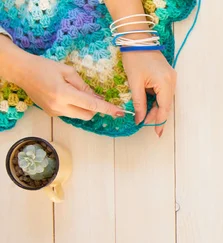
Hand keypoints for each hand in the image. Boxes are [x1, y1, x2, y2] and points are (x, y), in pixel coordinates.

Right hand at [3, 46, 124, 119]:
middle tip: (94, 96)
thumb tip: (98, 98)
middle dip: (95, 108)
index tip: (120, 112)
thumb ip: (84, 86)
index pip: (92, 105)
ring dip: (84, 108)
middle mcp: (59, 106)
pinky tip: (68, 96)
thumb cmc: (44, 67)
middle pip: (88, 115)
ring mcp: (55, 112)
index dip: (108, 109)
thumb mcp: (68, 71)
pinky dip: (75, 108)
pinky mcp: (52, 113)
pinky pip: (70, 114)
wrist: (22, 72)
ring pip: (79, 116)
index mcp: (64, 94)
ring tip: (77, 93)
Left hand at [122, 50, 176, 136]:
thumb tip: (139, 119)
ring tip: (145, 117)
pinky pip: (163, 92)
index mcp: (165, 83)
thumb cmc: (134, 58)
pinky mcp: (167, 76)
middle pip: (166, 105)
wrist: (137, 39)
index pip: (164, 108)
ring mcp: (171, 78)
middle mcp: (172, 81)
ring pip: (165, 100)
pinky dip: (157, 100)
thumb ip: (139, 103)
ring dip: (156, 109)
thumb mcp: (135, 83)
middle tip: (146, 125)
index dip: (159, 122)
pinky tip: (149, 106)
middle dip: (156, 116)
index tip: (156, 133)